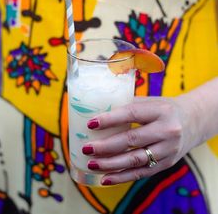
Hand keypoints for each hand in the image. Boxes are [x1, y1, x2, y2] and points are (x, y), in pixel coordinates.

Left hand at [82, 95, 201, 184]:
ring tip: (91, 164)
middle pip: (132, 140)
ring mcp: (168, 149)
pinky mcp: (167, 163)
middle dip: (106, 146)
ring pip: (135, 160)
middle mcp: (167, 130)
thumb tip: (96, 110)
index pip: (132, 114)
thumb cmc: (163, 108)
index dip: (110, 119)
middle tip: (87, 148)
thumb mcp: (150, 101)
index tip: (91, 123)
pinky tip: (105, 178)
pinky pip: (142, 173)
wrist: (192, 122)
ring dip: (111, 164)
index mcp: (160, 110)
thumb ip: (128, 105)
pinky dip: (122, 177)